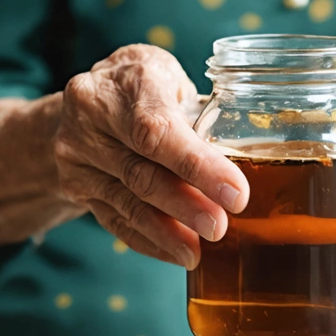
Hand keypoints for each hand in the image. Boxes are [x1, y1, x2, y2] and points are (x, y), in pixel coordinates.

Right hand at [52, 44, 248, 267]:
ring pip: (127, 201)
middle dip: (185, 205)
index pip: (158, 130)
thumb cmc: (149, 89)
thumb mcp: (175, 81)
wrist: (88, 100)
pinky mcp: (76, 185)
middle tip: (219, 228)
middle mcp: (92, 114)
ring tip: (196, 253)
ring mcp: (78, 153)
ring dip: (166, 232)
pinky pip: (115, 221)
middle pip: (142, 171)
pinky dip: (149, 242)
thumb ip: (206, 114)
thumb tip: (259, 160)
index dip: (199, 166)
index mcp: (126, 81)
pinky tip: (177, 254)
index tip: (237, 194)